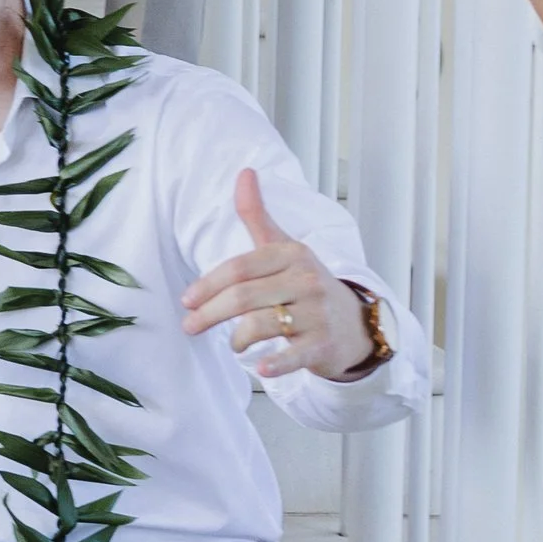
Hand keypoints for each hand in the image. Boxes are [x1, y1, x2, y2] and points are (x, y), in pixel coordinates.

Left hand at [181, 170, 372, 380]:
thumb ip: (257, 215)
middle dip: (210, 313)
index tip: (187, 300)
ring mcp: (316, 313)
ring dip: (236, 338)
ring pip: (261, 324)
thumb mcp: (284, 248)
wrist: (355, 323)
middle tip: (190, 326)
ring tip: (232, 343)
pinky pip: (294, 355)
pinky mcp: (323, 344)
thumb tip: (244, 172)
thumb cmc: (307, 284)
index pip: (240, 268)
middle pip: (244, 297)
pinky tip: (261, 369)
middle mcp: (306, 280)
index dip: (208, 284)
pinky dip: (276, 364)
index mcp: (292, 254)